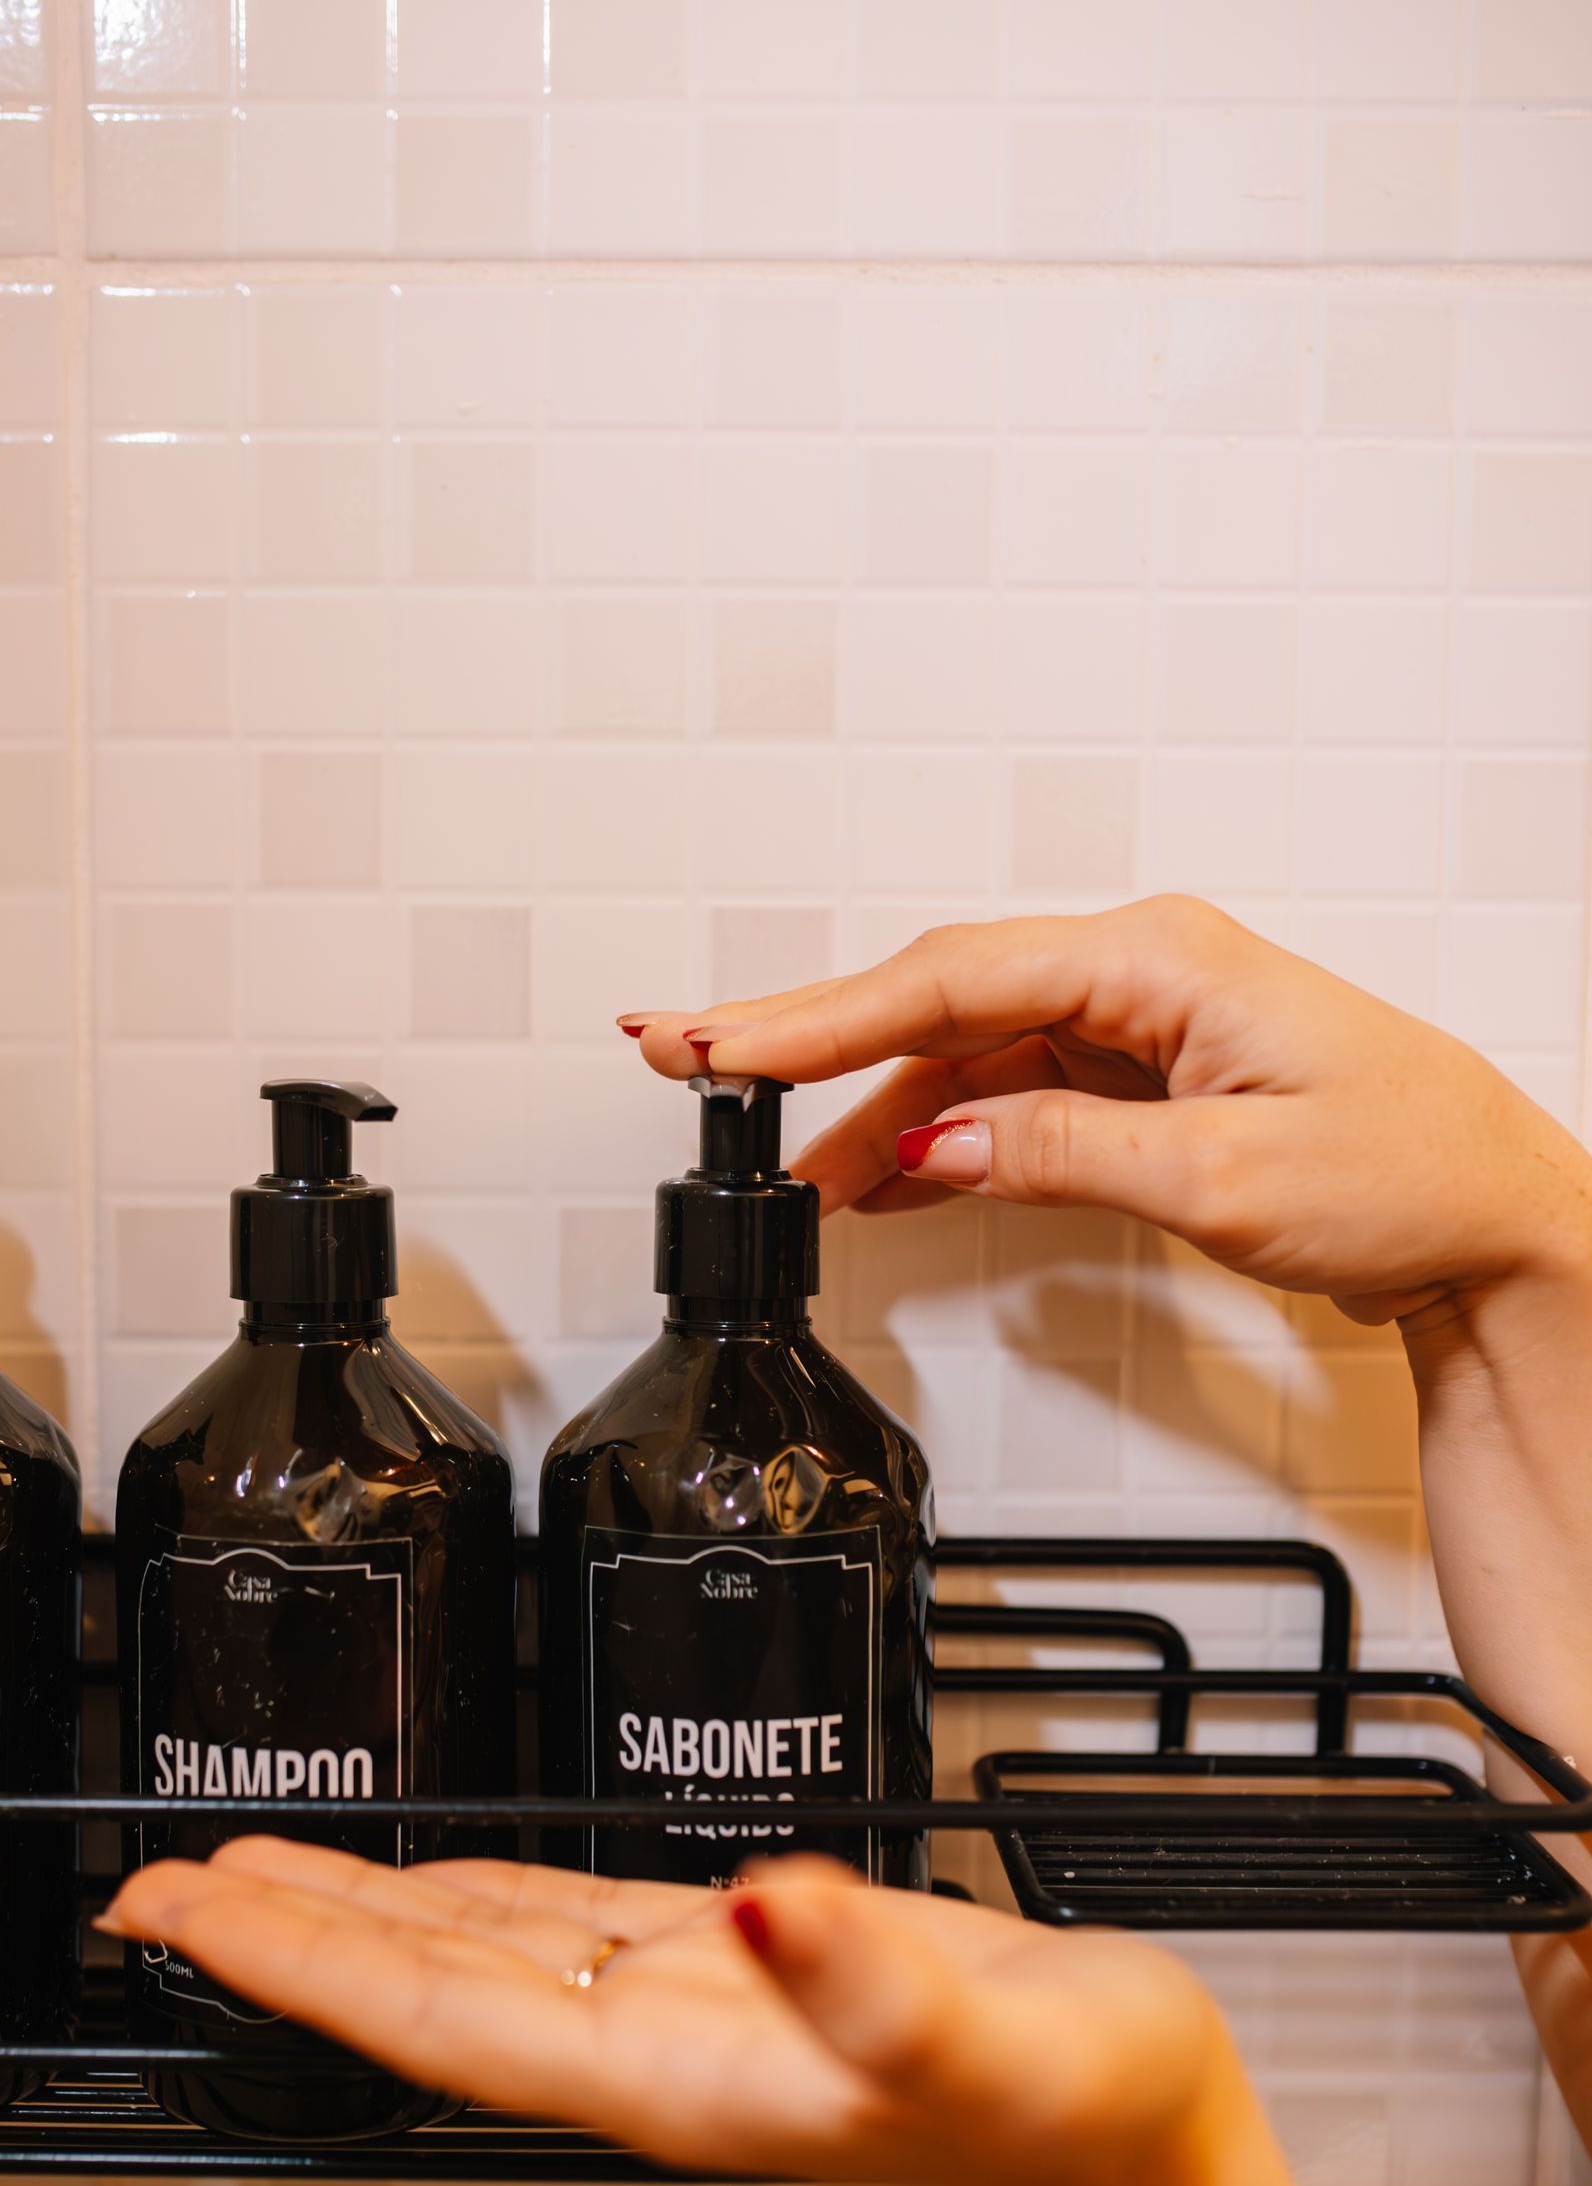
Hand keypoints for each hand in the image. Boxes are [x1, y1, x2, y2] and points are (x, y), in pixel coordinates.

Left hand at [99, 1840, 1232, 2185]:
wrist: (1142, 2127)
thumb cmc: (1084, 2100)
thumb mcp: (995, 2038)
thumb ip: (872, 1979)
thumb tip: (760, 1905)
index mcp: (679, 2074)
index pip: (441, 2018)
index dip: (304, 1966)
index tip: (188, 1917)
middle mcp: (650, 2047)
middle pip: (418, 1990)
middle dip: (277, 1942)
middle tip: (148, 1891)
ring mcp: (678, 2008)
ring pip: (469, 1953)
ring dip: (348, 1916)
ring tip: (239, 1875)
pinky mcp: (723, 1965)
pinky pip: (552, 1923)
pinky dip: (462, 1896)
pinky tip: (421, 1880)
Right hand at [626, 895, 1591, 1332]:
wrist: (1502, 1225)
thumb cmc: (1413, 1174)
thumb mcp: (1225, 1178)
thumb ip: (1062, 1154)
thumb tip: (935, 1141)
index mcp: (1160, 960)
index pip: (951, 975)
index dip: (821, 1015)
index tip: (725, 1044)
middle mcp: (1141, 973)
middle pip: (936, 994)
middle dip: (806, 1033)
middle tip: (683, 1052)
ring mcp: (1140, 1026)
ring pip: (963, 1051)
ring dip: (864, 1101)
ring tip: (759, 1147)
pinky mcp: (1144, 1081)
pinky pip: (1009, 1094)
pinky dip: (935, 1133)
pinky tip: (872, 1172)